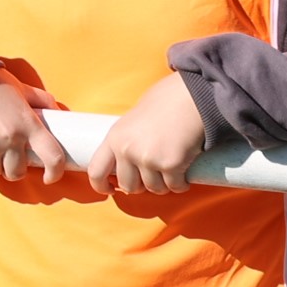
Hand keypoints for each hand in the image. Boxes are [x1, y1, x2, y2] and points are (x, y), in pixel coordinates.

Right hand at [0, 67, 72, 184]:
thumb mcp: (23, 89)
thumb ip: (42, 101)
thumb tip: (60, 113)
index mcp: (28, 124)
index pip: (52, 156)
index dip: (55, 172)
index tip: (50, 176)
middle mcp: (10, 137)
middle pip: (17, 172)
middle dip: (15, 169)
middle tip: (12, 158)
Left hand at [87, 72, 209, 195]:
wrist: (191, 96)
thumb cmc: (166, 102)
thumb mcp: (132, 120)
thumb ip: (126, 140)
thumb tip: (125, 163)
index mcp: (114, 137)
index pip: (96, 171)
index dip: (101, 186)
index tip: (111, 190)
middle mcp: (127, 150)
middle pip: (128, 186)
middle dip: (141, 186)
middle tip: (152, 177)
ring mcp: (148, 159)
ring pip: (154, 188)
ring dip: (163, 185)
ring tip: (171, 173)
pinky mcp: (171, 164)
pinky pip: (175, 186)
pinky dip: (181, 185)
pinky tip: (184, 177)